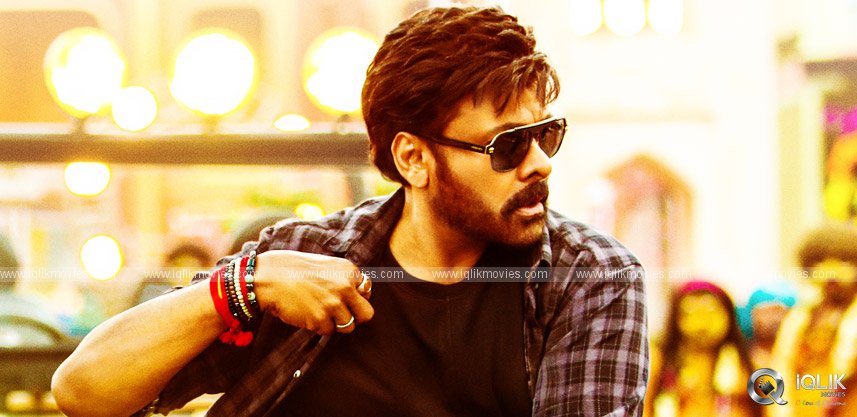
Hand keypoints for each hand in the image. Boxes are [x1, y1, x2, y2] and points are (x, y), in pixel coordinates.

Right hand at [253, 250, 373, 334]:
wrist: (268, 277)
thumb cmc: (292, 268)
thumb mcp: (324, 264)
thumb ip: (342, 277)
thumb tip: (356, 293)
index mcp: (348, 270)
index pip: (367, 290)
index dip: (355, 296)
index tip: (344, 297)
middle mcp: (345, 287)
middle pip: (366, 314)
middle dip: (355, 316)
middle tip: (340, 313)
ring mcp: (334, 305)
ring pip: (348, 326)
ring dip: (336, 323)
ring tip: (320, 313)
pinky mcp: (320, 320)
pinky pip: (328, 331)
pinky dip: (319, 327)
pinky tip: (307, 314)